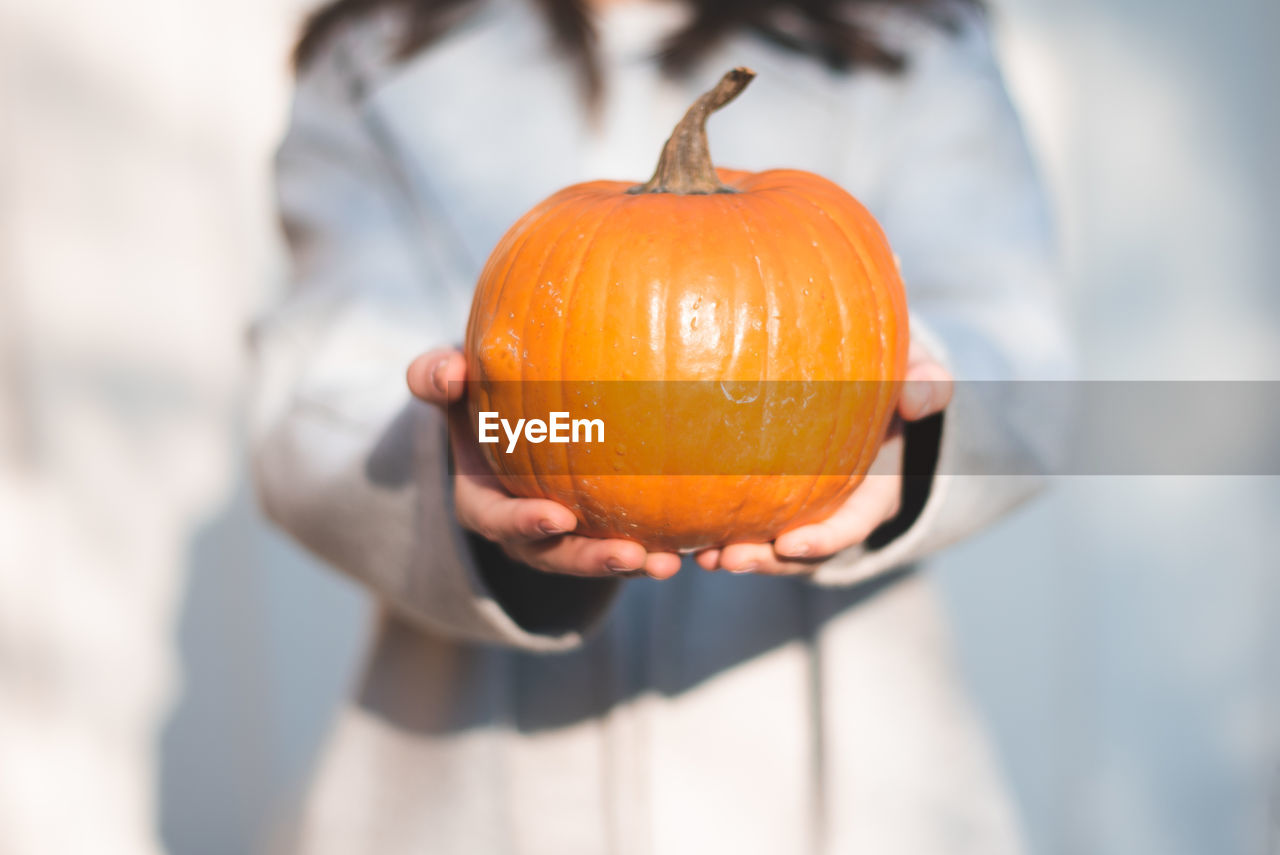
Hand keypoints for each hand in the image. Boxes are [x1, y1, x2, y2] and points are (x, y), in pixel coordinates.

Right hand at [407, 349, 681, 579]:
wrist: (509, 411)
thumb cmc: (476, 394)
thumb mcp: (449, 384)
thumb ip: (436, 377)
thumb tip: (449, 372)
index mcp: (484, 501)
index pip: (498, 521)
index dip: (524, 524)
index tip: (557, 517)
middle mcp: (525, 529)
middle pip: (556, 556)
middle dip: (591, 560)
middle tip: (630, 555)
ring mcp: (565, 534)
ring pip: (597, 558)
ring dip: (633, 564)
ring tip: (671, 562)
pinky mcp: (602, 526)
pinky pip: (629, 539)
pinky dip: (658, 541)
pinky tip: (696, 537)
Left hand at [694, 340, 952, 575]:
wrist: (858, 382)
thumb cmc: (891, 382)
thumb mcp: (915, 379)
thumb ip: (925, 386)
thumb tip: (919, 398)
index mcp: (869, 492)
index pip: (850, 526)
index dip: (823, 540)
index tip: (791, 544)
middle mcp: (830, 510)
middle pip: (797, 551)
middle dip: (765, 561)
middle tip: (729, 558)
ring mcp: (796, 509)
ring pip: (764, 544)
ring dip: (733, 553)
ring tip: (699, 555)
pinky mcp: (763, 496)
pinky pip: (741, 518)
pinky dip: (713, 524)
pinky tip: (680, 525)